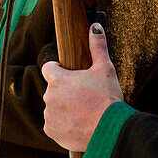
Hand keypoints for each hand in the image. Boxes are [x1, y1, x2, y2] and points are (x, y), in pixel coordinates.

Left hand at [42, 23, 122, 152]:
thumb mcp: (105, 69)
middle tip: (83, 96)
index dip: (58, 69)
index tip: (70, 74)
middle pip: (53, 89)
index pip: (49, 68)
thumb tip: (95, 27)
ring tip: (83, 112)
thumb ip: (98, 47)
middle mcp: (49, 96)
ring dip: (64, 108)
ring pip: (54, 107)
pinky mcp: (51, 131)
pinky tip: (78, 124)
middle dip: (65, 91)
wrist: (109, 130)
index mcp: (58, 79)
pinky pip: (54, 124)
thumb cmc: (107, 98)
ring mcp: (49, 115)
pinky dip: (63, 124)